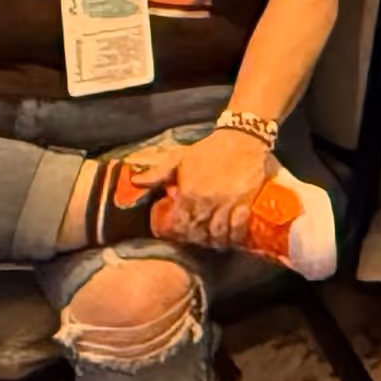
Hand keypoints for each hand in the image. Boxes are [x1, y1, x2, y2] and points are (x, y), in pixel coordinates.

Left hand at [155, 127, 274, 247]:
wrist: (241, 138)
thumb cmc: (209, 149)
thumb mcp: (180, 157)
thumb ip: (157, 173)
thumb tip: (135, 182)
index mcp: (189, 192)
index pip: (179, 223)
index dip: (176, 232)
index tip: (176, 233)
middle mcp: (207, 201)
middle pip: (198, 231)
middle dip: (194, 238)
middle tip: (194, 239)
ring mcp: (228, 203)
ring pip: (218, 233)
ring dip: (213, 241)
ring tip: (211, 242)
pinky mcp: (245, 203)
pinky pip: (238, 227)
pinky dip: (234, 236)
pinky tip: (230, 239)